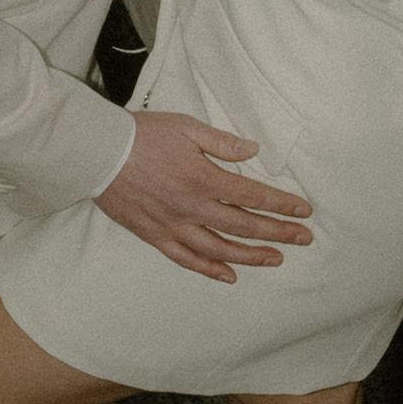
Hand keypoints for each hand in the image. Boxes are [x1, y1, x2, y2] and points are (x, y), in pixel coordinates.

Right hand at [97, 110, 313, 280]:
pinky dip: (209, 270)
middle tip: (303, 238)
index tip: (303, 211)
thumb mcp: (186, 127)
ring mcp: (174, 226)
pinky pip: (187, 259)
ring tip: (275, 259)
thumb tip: (253, 151)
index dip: (281, 205)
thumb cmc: (143, 135)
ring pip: (220, 249)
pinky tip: (229, 276)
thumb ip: (222, 142)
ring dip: (251, 257)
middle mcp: (193, 207)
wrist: (99, 154)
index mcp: (204, 178)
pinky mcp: (156, 236)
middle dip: (278, 233)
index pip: (252, 196)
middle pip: (244, 226)